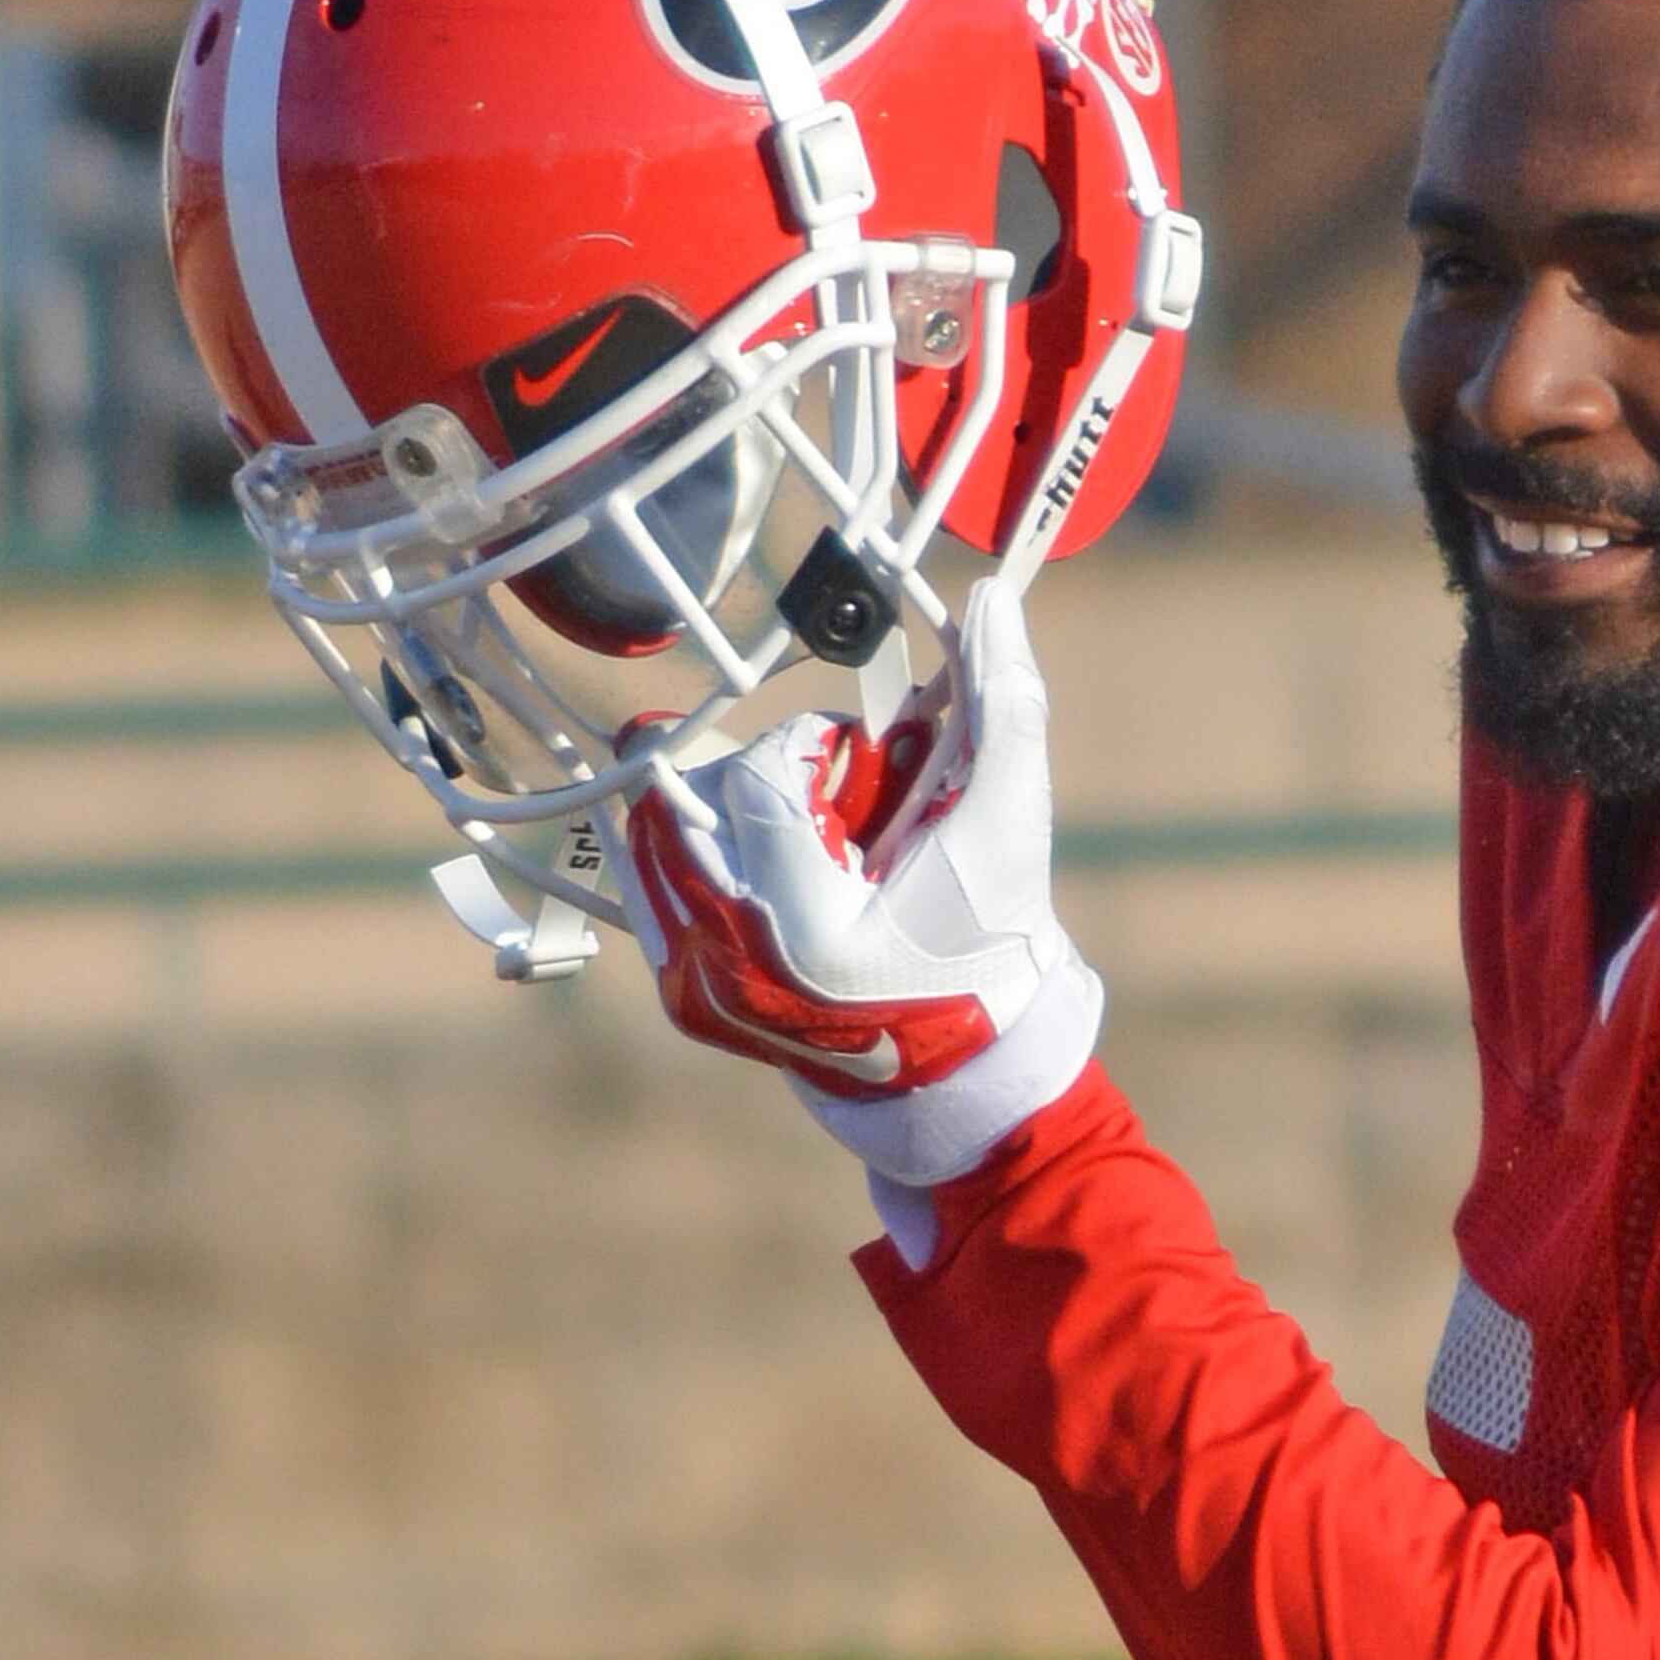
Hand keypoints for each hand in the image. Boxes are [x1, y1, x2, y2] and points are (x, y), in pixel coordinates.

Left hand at [620, 568, 1103, 1207]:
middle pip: (693, 792)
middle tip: (838, 814)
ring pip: (656, 826)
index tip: (867, 775)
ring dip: (726, 807)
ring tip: (804, 844)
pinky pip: (651, 876)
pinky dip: (700, 850)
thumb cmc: (987, 943)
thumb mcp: (1007, 825)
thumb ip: (1003, 705)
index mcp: (800, 928)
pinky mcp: (680, 992)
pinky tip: (765, 872)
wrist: (962, 1064)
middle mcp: (729, 961)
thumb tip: (991, 596)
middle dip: (767, 776)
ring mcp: (694, 981)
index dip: (817, 749)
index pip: (761, 772)